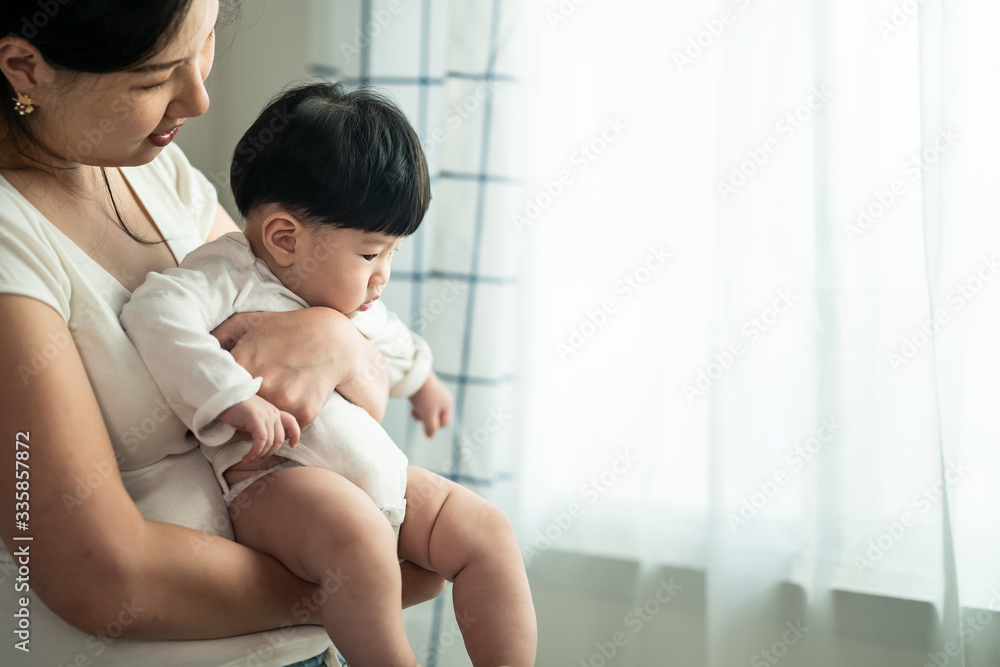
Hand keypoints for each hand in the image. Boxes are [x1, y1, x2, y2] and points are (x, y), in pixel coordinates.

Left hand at [212, 308, 358, 426]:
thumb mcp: (251, 321)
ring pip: (261, 425)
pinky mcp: (304, 412)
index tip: (226, 396)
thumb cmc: (289, 327)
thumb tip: (196, 350)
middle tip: (249, 402)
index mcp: (244, 364)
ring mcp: (284, 401)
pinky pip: (285, 429)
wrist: (334, 338)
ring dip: (262, 420)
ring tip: (272, 401)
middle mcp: (263, 385)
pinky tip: (289, 402)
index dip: (222, 396)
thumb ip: (220, 334)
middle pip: (239, 413)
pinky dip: (284, 422)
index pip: (219, 394)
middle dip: (242, 411)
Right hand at [218, 395, 299, 463]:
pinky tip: (247, 456)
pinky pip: (261, 441)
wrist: (225, 395)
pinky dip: (255, 451)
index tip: (293, 446)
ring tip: (248, 459)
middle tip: (258, 458)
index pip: (291, 422)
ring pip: (270, 442)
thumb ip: (263, 425)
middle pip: (280, 439)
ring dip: (260, 455)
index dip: (295, 435)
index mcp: (274, 412)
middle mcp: (273, 413)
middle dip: (270, 452)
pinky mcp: (256, 419)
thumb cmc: (236, 408)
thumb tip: (265, 442)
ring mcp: (266, 416)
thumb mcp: (254, 416)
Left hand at [409, 371, 452, 436]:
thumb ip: (430, 427)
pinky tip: (412, 404)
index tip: (424, 421)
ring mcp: (435, 394)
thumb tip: (430, 436)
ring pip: (428, 411)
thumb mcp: (428, 414)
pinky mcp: (426, 391)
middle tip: (415, 414)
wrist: (414, 374)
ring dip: (420, 413)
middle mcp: (444, 399)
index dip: (434, 426)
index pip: (444, 423)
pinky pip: (424, 404)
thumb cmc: (423, 395)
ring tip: (412, 409)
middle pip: (436, 417)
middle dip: (425, 419)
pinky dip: (418, 406)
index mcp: (448, 404)